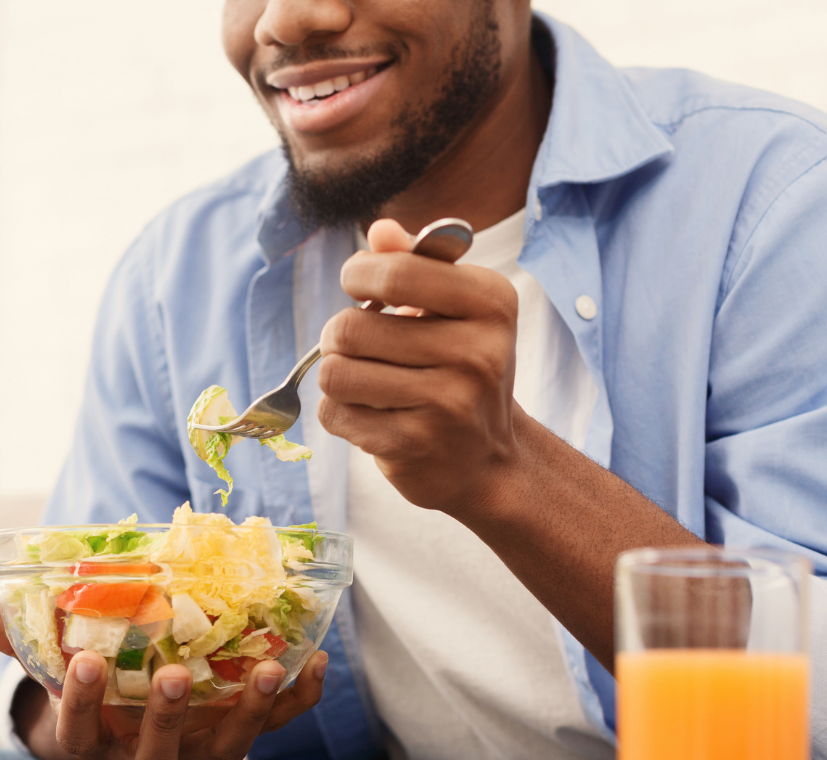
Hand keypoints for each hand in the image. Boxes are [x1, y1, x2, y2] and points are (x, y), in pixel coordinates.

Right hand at [0, 591, 327, 759]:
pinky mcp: (237, 731)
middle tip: (173, 676)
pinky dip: (298, 699)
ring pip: (227, 747)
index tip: (82, 664)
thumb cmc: (88, 684)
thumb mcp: (47, 660)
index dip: (79, 704)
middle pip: (158, 752)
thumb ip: (15, 635)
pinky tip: (316, 662)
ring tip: (267, 668)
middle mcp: (148, 753)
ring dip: (249, 712)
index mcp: (93, 738)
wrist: (125, 721)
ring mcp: (199, 748)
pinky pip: (274, 724)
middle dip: (165, 717)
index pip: (77, 732)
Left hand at [317, 218, 520, 518]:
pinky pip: (335, 414)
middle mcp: (477, 353)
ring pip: (335, 373)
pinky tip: (372, 416)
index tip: (358, 285)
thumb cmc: (462, 373)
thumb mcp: (456, 311)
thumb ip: (416, 265)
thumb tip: (380, 230)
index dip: (358, 274)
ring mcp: (447, 403)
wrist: (488, 461)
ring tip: (364, 381)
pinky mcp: (414, 444)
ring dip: (337, 376)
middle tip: (359, 347)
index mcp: (491, 304)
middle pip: (350, 328)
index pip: (396, 272)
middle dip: (339, 336)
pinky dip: (341, 414)